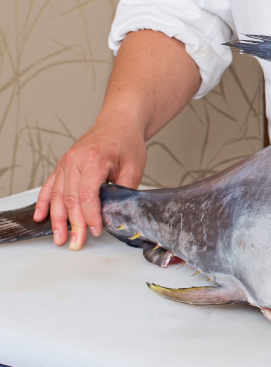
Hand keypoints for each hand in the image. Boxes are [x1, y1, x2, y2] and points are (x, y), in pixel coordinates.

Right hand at [31, 29, 201, 250]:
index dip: (90, 216)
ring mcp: (66, 163)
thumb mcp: (134, 167)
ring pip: (57, 195)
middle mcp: (75, 161)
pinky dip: (44, 203)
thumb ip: (124, 190)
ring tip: (60, 238)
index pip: (87, 195)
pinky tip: (41, 217)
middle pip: (69, 198)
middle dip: (73, 224)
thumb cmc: (127, 143)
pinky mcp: (63, 165)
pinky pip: (49, 186)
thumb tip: (117, 214)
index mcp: (94, 160)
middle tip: (76, 243)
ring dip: (56, 219)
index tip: (96, 231)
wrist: (119, 122)